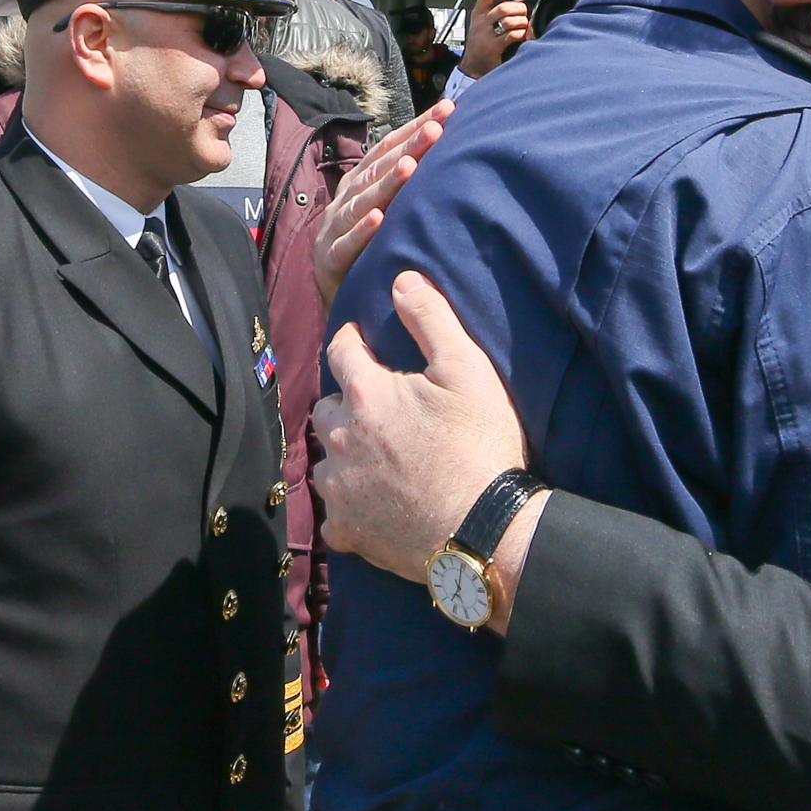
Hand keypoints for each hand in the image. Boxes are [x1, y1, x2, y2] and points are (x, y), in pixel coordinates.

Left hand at [312, 270, 534, 629]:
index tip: (360, 341)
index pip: (341, 350)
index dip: (352, 341)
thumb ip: (431, 318)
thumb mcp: (468, 370)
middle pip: (326, 409)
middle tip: (376, 408)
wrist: (484, 530)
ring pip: (326, 461)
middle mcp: (341, 439)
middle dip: (345, 403)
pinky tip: (372, 504)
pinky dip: (349, 505)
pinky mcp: (347, 532)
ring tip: (374, 458)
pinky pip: (334, 513)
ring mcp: (339, 489)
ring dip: (344, 454)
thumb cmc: (479, 446)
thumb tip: (403, 278)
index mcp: (365, 395)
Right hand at [313, 103, 449, 308]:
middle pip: (378, 168)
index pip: (389, 148)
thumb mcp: (390, 211)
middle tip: (436, 129)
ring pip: (361, 201)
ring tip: (410, 167)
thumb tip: (454, 152)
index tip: (448, 109)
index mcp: (361, 182)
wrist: (338, 295)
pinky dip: (361, 232)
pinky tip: (378, 220)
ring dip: (385, 183)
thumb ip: (410, 185)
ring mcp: (335, 228)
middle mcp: (347, 199)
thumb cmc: (371, 248)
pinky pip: (346, 245)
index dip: (416, 128)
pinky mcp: (330, 260)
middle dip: (408, 147)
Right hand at [455, 0, 531, 76]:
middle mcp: (481, 23)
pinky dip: (521, 33)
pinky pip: (512, 35)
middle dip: (519, 8)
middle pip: (503, 7)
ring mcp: (486, 35)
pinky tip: (522, 35)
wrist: (473, 66)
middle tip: (524, 12)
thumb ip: (493, 12)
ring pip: (509, 20)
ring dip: (522, 21)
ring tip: (524, 25)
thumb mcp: (481, 24)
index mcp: (478, 14)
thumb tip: (516, 1)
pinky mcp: (493, 47)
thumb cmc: (480, 43)